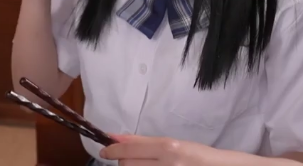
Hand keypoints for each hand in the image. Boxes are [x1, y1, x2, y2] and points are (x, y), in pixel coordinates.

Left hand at [99, 134, 223, 165]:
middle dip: (123, 161)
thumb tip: (117, 139)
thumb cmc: (198, 156)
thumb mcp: (174, 144)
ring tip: (143, 165)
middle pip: (128, 164)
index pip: (130, 148)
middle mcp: (168, 164)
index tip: (104, 151)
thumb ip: (144, 142)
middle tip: (126, 159)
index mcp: (169, 148)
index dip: (113, 150)